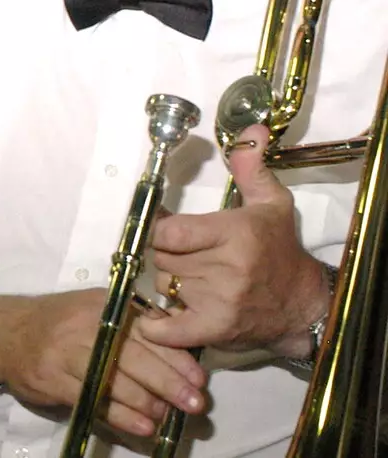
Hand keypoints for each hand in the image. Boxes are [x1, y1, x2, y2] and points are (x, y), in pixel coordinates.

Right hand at [0, 291, 206, 437]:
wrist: (4, 332)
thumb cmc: (58, 323)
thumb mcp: (93, 310)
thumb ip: (130, 325)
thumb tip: (177, 353)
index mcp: (103, 306)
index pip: (148, 332)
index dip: (176, 357)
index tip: (199, 379)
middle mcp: (87, 325)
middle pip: (136, 357)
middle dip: (170, 383)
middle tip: (195, 404)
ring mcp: (67, 352)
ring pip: (116, 381)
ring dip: (148, 403)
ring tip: (167, 417)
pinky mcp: (53, 378)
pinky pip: (94, 400)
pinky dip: (121, 416)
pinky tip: (142, 427)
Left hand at [139, 124, 333, 358]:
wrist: (303, 303)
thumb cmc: (280, 249)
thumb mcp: (271, 204)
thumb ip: (250, 168)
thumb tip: (249, 132)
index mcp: (234, 234)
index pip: (169, 232)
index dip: (159, 230)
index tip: (165, 229)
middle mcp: (225, 268)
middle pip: (162, 257)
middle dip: (165, 253)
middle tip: (180, 254)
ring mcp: (219, 301)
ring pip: (164, 285)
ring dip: (168, 282)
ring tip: (186, 277)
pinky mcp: (216, 329)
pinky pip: (170, 329)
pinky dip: (157, 326)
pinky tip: (156, 319)